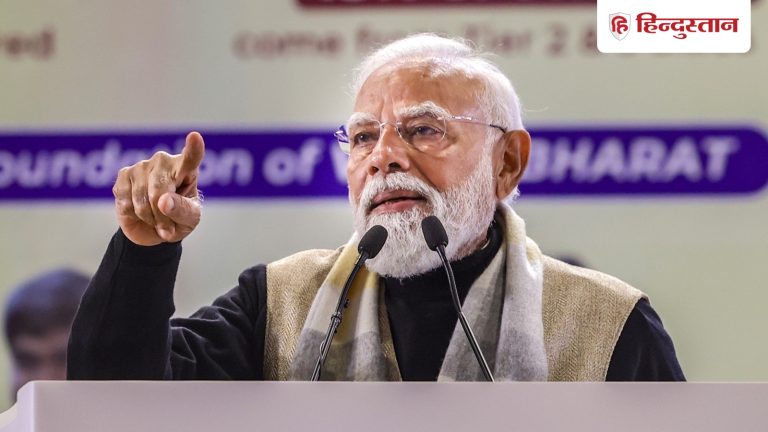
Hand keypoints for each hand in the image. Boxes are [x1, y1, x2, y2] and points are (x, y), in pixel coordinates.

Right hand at [113, 131, 204, 245]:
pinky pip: (126, 201)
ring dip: (149, 217)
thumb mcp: (190, 219)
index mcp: (186, 169)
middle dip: (162, 216)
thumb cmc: (179, 219)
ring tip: (156, 220)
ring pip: (141, 198)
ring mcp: (142, 166)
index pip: (191, 158)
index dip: (193, 149)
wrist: (154, 228)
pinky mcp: (123, 175)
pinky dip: (133, 214)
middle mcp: (163, 161)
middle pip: (159, 190)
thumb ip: (181, 210)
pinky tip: (139, 212)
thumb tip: (163, 201)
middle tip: (168, 229)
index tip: (195, 137)